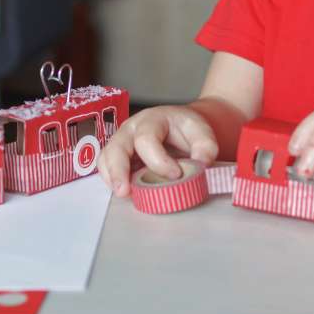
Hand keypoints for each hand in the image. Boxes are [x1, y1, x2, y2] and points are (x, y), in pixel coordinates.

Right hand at [96, 105, 219, 199]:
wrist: (182, 126)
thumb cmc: (188, 128)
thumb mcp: (203, 131)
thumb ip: (206, 147)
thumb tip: (201, 166)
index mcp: (152, 118)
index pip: (146, 138)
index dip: (158, 160)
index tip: (176, 174)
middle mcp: (132, 128)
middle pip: (116, 146)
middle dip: (119, 171)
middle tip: (125, 192)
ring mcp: (122, 142)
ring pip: (106, 158)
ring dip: (112, 178)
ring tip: (125, 195)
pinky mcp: (120, 157)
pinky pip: (107, 168)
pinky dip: (113, 181)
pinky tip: (127, 193)